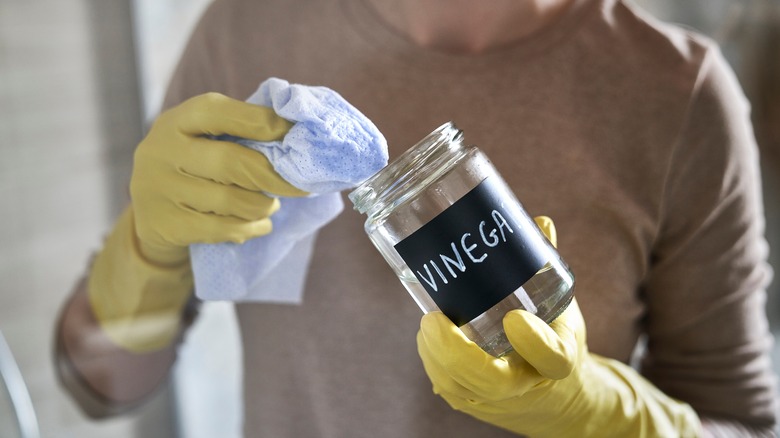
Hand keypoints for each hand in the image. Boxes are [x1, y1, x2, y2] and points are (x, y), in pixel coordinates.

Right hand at [130, 92, 306, 264]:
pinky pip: (222, 229)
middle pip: (231, 162)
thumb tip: (295, 131)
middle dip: (273, 176)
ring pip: (230, 200)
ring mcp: (160, 190)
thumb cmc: (196, 165)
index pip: (220, 113)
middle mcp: (161, 151)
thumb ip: (241, 131)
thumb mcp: (205, 138)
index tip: (294, 133)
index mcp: (177, 121)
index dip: (263, 122)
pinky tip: (260, 224)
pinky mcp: (166, 225)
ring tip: (271, 205)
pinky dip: (250, 228)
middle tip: (299, 185)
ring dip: (262, 206)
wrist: (150, 213)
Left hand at [416, 218, 699, 436]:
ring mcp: (499, 401)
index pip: (553, 358)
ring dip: (436, 355)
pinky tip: (428, 337)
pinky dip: (434, 362)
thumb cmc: (555, 342)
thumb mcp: (561, 307)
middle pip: (491, 382)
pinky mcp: (475, 404)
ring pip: (460, 387)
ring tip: (428, 322)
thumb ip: (546, 267)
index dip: (535, 342)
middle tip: (435, 319)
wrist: (555, 398)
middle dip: (457, 353)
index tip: (515, 318)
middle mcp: (530, 385)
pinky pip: (448, 387)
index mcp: (561, 362)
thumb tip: (538, 222)